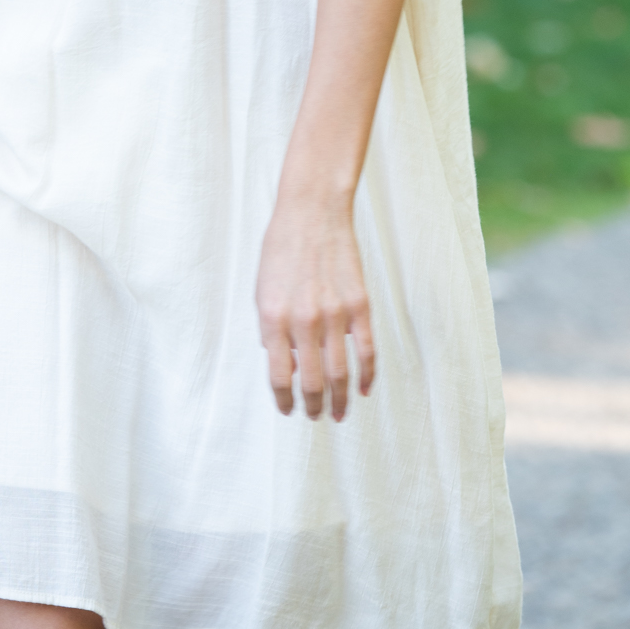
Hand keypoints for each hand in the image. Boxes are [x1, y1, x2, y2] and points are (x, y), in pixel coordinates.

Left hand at [255, 188, 373, 420]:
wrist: (312, 211)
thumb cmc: (281, 249)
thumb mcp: (262, 290)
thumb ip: (269, 330)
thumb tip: (285, 364)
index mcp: (274, 318)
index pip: (279, 377)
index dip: (284, 400)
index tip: (288, 410)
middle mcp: (303, 321)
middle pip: (312, 383)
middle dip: (313, 407)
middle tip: (315, 416)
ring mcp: (334, 314)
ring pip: (340, 374)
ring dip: (340, 400)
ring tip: (339, 413)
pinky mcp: (360, 305)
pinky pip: (366, 351)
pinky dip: (367, 376)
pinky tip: (364, 389)